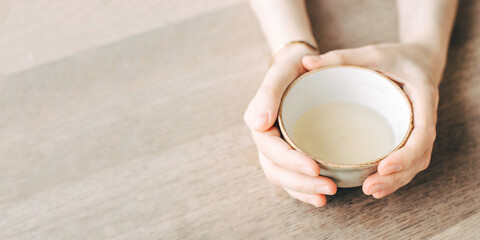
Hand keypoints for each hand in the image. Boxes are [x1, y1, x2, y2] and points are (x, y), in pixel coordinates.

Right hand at [244, 44, 336, 207]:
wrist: (301, 66)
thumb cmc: (292, 67)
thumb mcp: (281, 71)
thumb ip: (268, 94)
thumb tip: (258, 123)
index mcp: (259, 122)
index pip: (270, 149)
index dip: (290, 161)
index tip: (313, 167)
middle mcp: (266, 140)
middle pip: (276, 169)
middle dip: (300, 182)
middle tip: (328, 187)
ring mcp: (278, 149)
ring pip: (283, 178)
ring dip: (303, 190)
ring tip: (327, 195)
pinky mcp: (291, 154)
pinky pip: (293, 178)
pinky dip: (305, 191)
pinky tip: (321, 198)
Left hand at [302, 43, 441, 198]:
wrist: (420, 58)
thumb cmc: (396, 56)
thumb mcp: (371, 53)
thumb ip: (340, 58)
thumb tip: (304, 61)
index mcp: (422, 98)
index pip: (422, 134)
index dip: (406, 154)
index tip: (384, 166)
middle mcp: (425, 118)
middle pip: (419, 157)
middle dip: (397, 176)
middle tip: (370, 187)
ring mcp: (419, 130)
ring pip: (415, 163)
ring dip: (395, 181)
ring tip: (371, 190)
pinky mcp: (409, 136)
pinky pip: (408, 161)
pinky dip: (395, 175)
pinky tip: (375, 184)